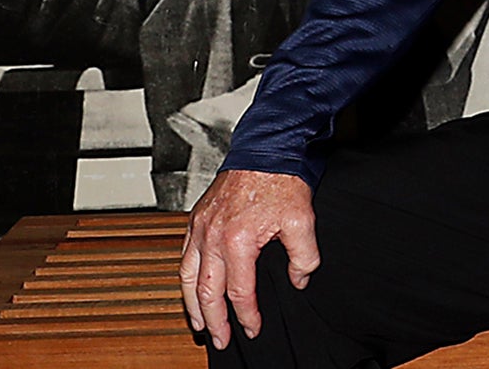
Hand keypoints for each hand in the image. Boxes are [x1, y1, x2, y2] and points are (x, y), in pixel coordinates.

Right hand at [180, 169, 318, 349]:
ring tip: (199, 323)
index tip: (253, 327)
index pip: (239, 292)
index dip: (246, 315)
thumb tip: (299, 279)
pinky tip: (190, 285)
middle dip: (213, 321)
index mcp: (238, 240)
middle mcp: (213, 235)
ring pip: (187, 276)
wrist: (267, 147)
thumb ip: (304, 257)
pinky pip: (184, 254)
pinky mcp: (197, 216)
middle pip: (207, 292)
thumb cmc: (282, 179)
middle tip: (220, 339)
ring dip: (192, 304)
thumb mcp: (303, 220)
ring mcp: (201, 225)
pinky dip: (185, 276)